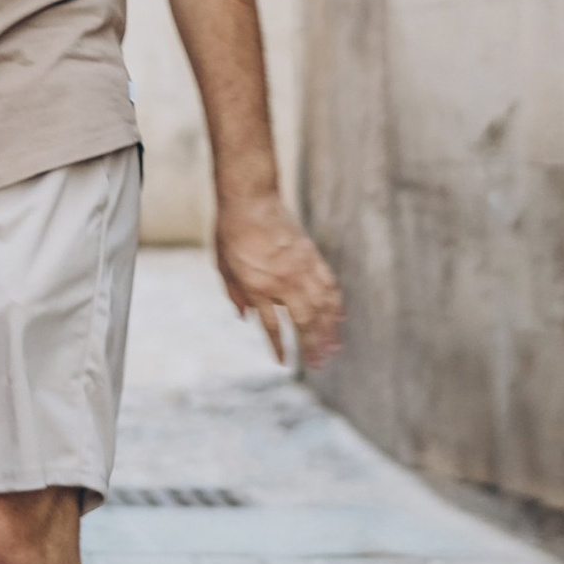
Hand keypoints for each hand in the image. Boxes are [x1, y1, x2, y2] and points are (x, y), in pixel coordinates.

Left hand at [214, 189, 342, 369]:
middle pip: (304, 321)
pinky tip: (340, 316)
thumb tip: (245, 315)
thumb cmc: (231, 232)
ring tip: (334, 348)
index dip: (279, 347)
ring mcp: (300, 269)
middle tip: (319, 364)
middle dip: (312, 345)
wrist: (250, 199)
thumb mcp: (223, 267)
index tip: (285, 363)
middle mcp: (282, 282)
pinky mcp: (311, 256)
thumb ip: (235, 294)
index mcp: (257, 287)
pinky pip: (328, 285)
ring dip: (329, 330)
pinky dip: (335, 303)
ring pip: (321, 306)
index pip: (271, 327)